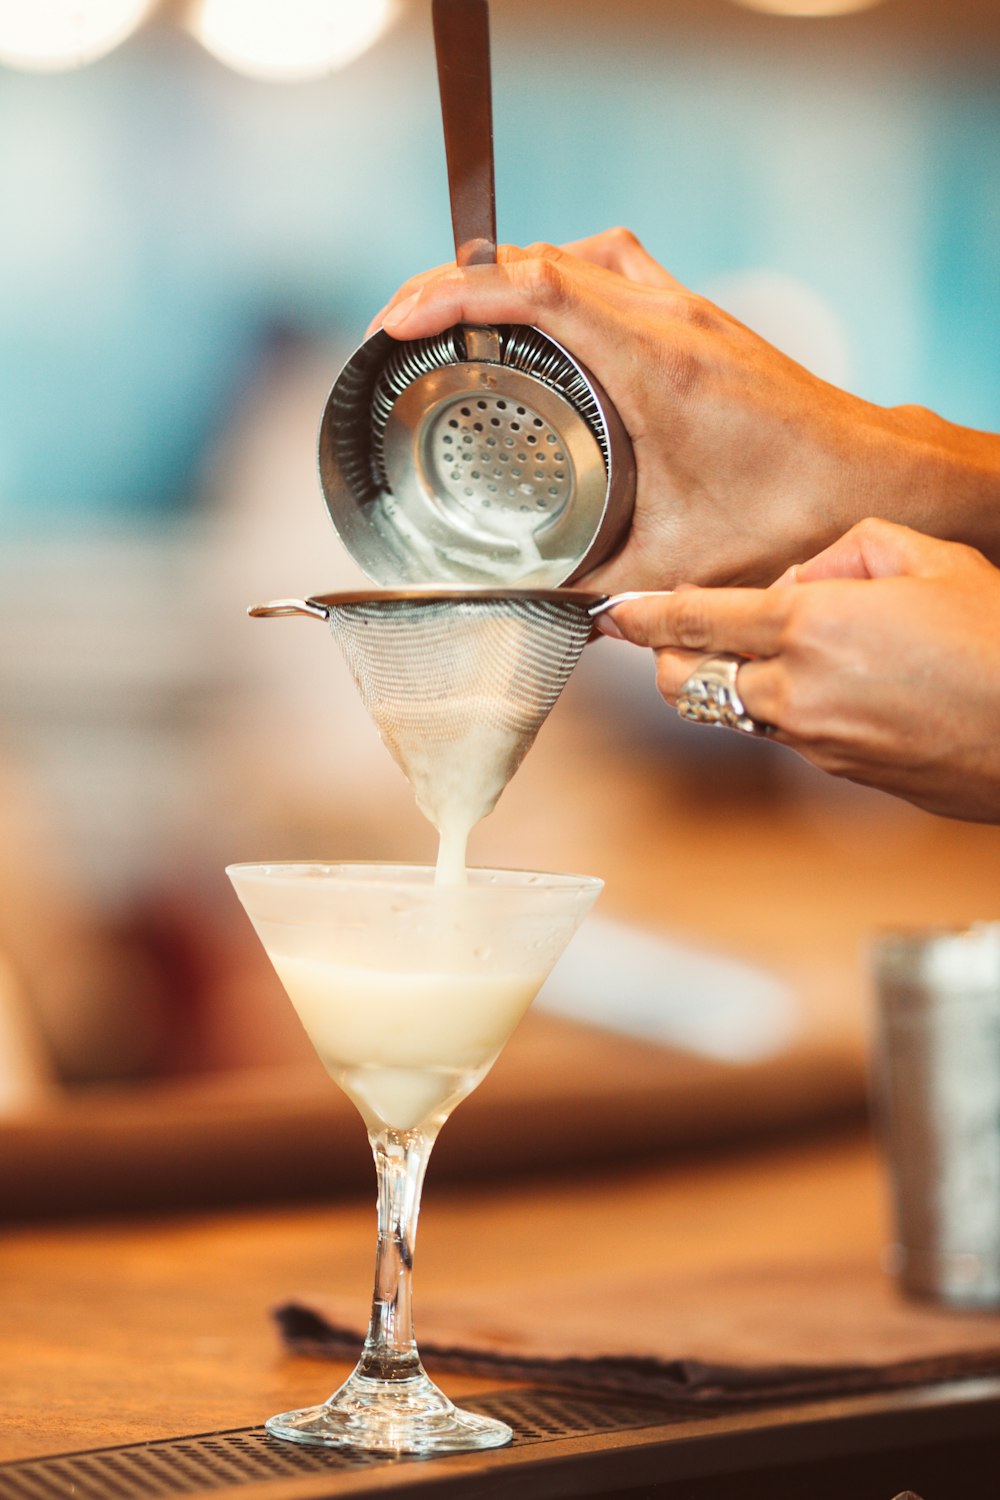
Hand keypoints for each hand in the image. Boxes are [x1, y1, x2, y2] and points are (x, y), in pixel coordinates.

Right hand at [373, 229, 999, 590]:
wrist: (874, 475)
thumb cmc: (792, 509)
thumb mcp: (681, 560)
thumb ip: (600, 590)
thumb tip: (538, 613)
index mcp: (655, 364)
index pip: (537, 289)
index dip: (455, 295)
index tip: (398, 323)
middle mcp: (669, 319)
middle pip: (543, 258)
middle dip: (460, 281)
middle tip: (405, 322)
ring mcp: (687, 310)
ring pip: (579, 252)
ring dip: (512, 269)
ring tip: (458, 309)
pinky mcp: (699, 320)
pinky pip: (613, 268)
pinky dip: (561, 277)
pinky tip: (542, 318)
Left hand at [597, 518, 999, 822]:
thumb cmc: (999, 641)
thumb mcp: (929, 558)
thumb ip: (848, 551)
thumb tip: (803, 575)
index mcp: (810, 625)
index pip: (693, 620)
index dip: (642, 616)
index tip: (613, 613)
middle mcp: (796, 691)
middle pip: (686, 681)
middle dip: (669, 656)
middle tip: (687, 632)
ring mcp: (814, 741)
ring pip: (730, 712)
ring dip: (728, 682)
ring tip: (778, 653)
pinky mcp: (839, 772)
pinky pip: (782, 734)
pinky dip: (780, 706)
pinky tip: (834, 685)